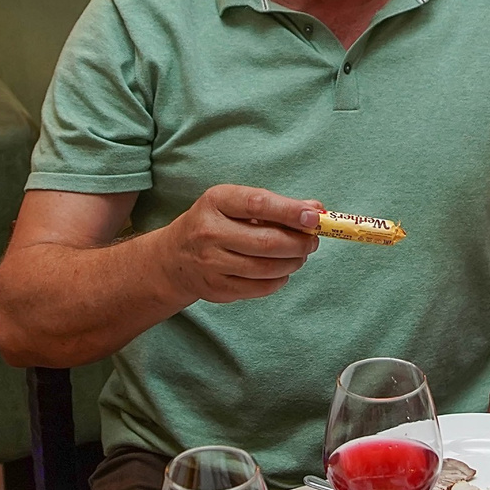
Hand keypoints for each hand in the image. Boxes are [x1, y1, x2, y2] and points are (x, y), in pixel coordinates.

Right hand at [159, 184, 320, 306]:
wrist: (174, 257)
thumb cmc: (214, 224)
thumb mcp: (235, 204)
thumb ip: (275, 205)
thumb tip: (316, 209)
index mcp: (216, 201)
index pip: (258, 204)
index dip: (290, 211)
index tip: (315, 216)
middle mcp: (209, 232)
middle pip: (267, 242)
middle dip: (299, 243)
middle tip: (313, 241)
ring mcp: (211, 263)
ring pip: (267, 268)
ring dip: (293, 262)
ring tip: (299, 255)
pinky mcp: (217, 288)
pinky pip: (260, 287)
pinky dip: (280, 279)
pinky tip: (282, 271)